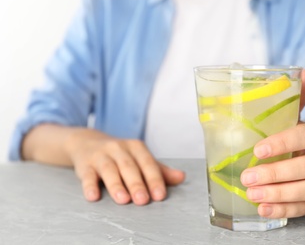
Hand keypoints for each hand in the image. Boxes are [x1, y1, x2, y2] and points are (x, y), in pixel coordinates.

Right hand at [66, 130, 185, 204]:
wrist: (86, 142)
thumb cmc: (119, 155)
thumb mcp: (139, 158)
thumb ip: (159, 170)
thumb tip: (181, 177)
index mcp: (136, 147)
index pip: (148, 163)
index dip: (154, 179)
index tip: (160, 195)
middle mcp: (119, 148)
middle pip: (129, 166)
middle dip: (136, 184)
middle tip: (143, 200)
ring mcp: (101, 155)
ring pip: (109, 170)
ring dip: (116, 185)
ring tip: (123, 200)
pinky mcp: (85, 164)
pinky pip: (86, 175)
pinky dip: (89, 185)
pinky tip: (93, 196)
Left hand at [240, 67, 304, 217]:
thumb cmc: (291, 133)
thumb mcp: (291, 114)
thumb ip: (295, 96)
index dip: (283, 143)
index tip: (257, 150)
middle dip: (275, 173)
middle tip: (247, 177)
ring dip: (277, 194)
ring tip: (251, 194)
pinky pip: (303, 209)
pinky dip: (283, 210)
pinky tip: (262, 209)